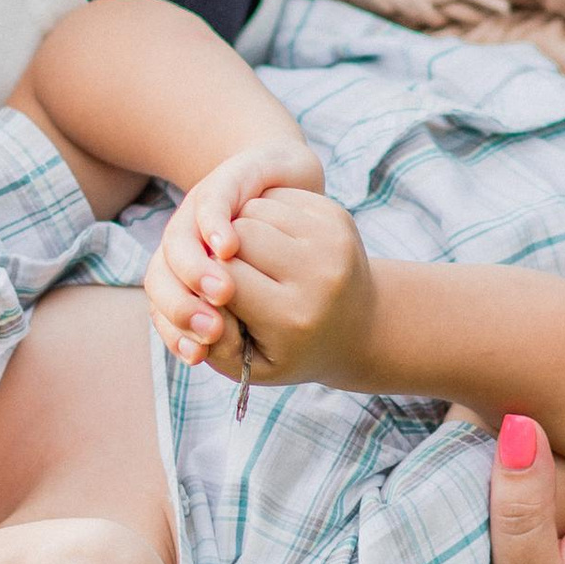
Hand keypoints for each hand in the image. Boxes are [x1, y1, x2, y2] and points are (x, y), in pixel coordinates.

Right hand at [150, 170, 370, 392]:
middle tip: (227, 271)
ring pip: (255, 209)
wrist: (362, 328)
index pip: (225, 276)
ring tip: (248, 255)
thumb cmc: (294, 350)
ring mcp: (333, 240)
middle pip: (239, 235)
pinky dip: (262, 213)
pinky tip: (269, 238)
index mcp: (293, 317)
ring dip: (239, 227)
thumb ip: (211, 342)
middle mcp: (319, 275)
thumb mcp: (250, 365)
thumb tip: (202, 304)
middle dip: (222, 250)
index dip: (207, 280)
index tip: (212, 293)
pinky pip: (278, 198)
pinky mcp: (339, 216)